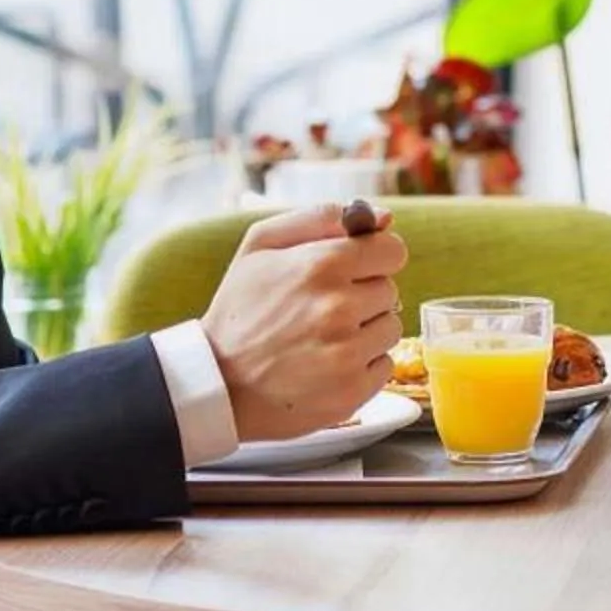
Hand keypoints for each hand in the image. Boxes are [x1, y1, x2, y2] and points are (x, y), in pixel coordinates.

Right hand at [200, 205, 407, 441]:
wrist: (218, 384)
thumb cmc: (240, 309)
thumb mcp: (261, 245)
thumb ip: (322, 218)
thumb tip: (383, 218)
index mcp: (321, 265)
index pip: (392, 251)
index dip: (374, 257)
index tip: (355, 269)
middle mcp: (339, 308)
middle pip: (389, 290)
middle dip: (363, 295)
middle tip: (322, 309)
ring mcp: (347, 354)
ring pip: (390, 328)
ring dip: (365, 331)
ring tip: (323, 339)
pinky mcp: (352, 391)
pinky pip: (384, 365)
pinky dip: (363, 365)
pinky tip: (327, 365)